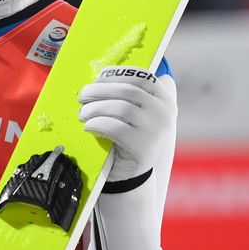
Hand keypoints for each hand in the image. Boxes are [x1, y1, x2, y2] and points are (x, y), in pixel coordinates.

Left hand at [78, 66, 176, 181]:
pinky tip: (89, 126)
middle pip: (128, 90)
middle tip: (83, 96)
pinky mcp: (142, 146)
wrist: (131, 174)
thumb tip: (100, 77)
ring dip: (95, 108)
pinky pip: (114, 127)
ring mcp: (156, 130)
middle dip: (100, 90)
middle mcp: (165, 113)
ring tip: (83, 113)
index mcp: (165, 100)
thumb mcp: (134, 114)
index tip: (99, 78)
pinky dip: (97, 123)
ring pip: (120, 108)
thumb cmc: (128, 137)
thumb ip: (126, 95)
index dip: (118, 75)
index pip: (143, 77)